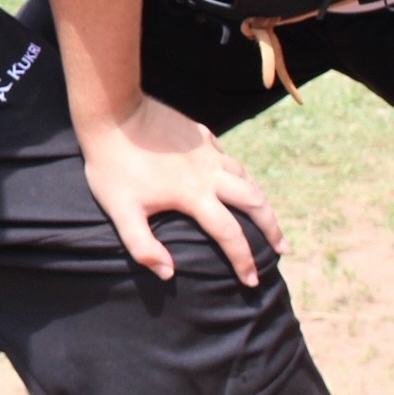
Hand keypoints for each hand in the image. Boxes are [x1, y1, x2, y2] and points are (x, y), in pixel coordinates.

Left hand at [77, 95, 284, 285]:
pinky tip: (233, 176)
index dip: (244, 261)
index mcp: (194, 195)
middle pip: (254, 202)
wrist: (113, 114)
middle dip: (271, 228)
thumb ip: (143, 246)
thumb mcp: (121, 211)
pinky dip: (236, 171)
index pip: (230, 235)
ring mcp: (206, 150)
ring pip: (245, 176)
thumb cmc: (112, 165)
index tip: (252, 281)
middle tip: (281, 247)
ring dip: (259, 198)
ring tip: (264, 214)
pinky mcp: (199, 133)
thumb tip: (169, 273)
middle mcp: (209, 173)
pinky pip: (226, 155)